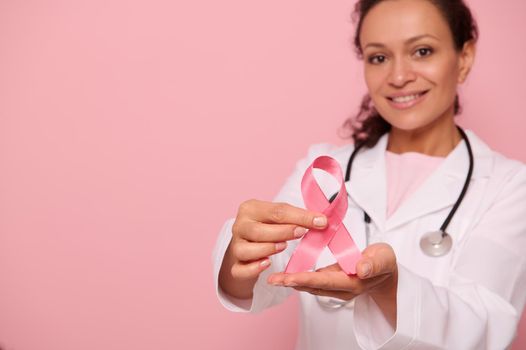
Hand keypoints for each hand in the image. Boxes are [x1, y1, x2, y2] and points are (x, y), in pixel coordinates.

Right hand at [218, 199, 327, 298]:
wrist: (247, 244)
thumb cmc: (267, 227)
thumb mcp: (280, 217)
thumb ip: (298, 217)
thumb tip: (322, 220)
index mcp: (250, 209)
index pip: (276, 212)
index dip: (299, 217)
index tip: (321, 221)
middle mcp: (239, 226)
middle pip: (258, 230)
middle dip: (283, 232)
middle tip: (302, 233)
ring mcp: (235, 246)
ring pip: (246, 250)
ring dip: (267, 249)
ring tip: (284, 247)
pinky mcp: (234, 265)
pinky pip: (240, 269)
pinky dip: (253, 268)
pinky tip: (267, 264)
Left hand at [267, 243, 397, 324]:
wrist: (386, 272)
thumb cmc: (384, 261)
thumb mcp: (384, 258)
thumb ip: (374, 264)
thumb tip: (361, 269)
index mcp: (353, 282)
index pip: (326, 281)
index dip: (307, 279)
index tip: (289, 278)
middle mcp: (341, 288)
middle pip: (313, 286)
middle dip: (292, 283)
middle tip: (273, 279)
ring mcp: (336, 287)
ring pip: (310, 285)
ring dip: (292, 282)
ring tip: (274, 278)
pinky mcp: (331, 281)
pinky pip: (313, 281)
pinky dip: (299, 278)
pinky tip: (286, 274)